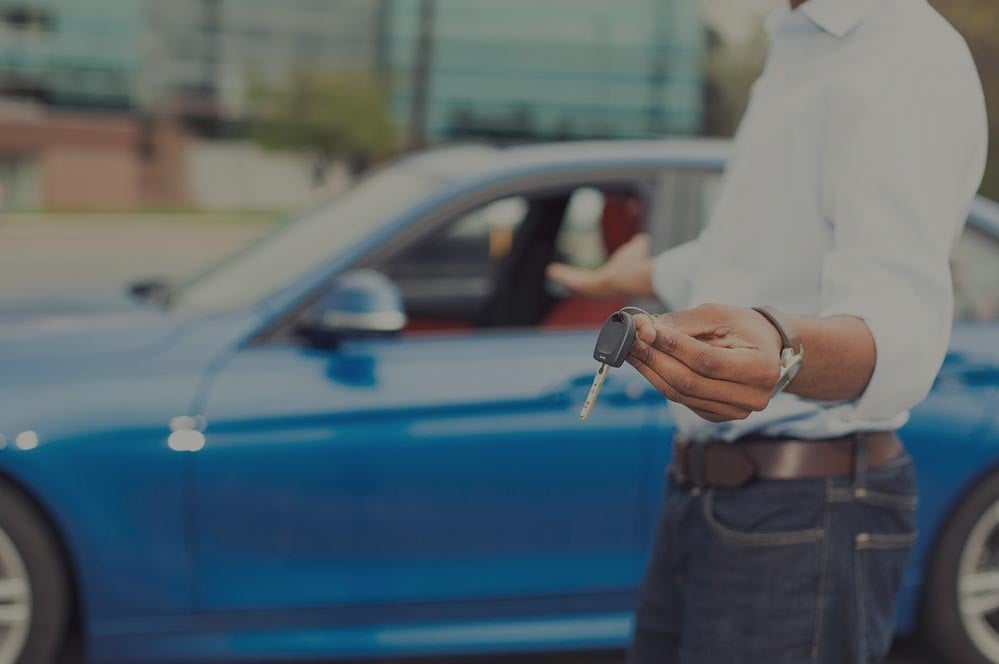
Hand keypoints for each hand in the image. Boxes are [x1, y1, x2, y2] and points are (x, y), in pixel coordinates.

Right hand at [546, 233, 653, 297]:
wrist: (633, 277)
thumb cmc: (637, 266)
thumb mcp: (636, 248)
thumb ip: (638, 244)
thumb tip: (642, 238)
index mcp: (611, 279)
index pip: (598, 278)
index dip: (589, 277)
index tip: (582, 274)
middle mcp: (601, 286)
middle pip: (582, 281)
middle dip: (571, 277)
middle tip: (560, 272)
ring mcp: (592, 288)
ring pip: (575, 282)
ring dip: (563, 277)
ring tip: (552, 270)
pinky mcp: (586, 286)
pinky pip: (572, 280)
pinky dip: (562, 276)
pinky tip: (552, 270)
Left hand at [627, 304, 783, 421]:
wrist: (768, 350)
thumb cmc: (744, 328)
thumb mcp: (718, 315)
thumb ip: (682, 323)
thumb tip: (643, 328)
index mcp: (760, 368)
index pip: (706, 360)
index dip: (672, 346)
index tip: (644, 329)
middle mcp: (751, 397)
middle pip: (689, 382)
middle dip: (653, 358)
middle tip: (629, 339)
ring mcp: (735, 411)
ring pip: (681, 395)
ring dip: (650, 371)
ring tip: (632, 349)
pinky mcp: (718, 416)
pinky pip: (682, 400)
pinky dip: (661, 380)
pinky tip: (647, 363)